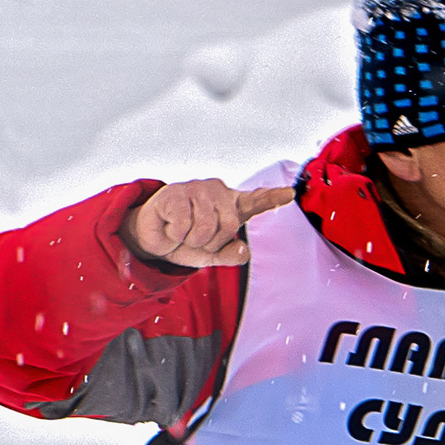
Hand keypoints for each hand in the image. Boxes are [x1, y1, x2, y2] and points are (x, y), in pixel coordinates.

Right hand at [125, 178, 293, 268]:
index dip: (273, 198)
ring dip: (192, 239)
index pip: (256, 201)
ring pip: (205, 226)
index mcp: (232, 206)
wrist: (155, 240)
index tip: (289, 193)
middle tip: (197, 239)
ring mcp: (196, 189)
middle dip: (212, 242)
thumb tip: (244, 251)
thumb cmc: (187, 241)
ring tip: (183, 231)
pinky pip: (183, 224)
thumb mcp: (213, 255)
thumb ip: (231, 255)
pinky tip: (170, 226)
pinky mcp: (175, 192)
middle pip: (229, 224)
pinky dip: (176, 234)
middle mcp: (218, 192)